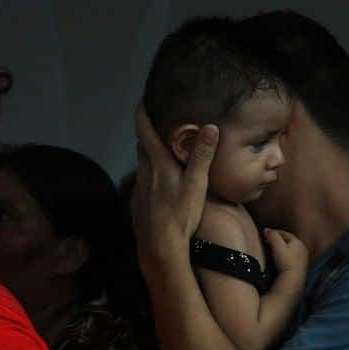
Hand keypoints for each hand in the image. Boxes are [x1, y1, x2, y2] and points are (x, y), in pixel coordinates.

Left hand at [131, 105, 217, 275]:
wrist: (159, 247)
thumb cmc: (180, 214)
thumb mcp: (196, 184)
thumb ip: (202, 156)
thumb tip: (210, 126)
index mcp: (157, 163)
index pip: (144, 131)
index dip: (142, 114)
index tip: (143, 102)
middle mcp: (144, 173)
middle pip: (142, 147)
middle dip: (148, 135)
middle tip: (160, 127)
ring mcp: (139, 190)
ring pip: (142, 166)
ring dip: (150, 158)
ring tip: (164, 155)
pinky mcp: (138, 205)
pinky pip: (143, 184)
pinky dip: (150, 178)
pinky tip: (160, 187)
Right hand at [264, 228, 308, 279]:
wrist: (294, 279)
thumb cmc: (286, 261)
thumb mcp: (277, 246)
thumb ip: (272, 235)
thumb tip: (266, 229)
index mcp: (298, 242)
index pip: (285, 234)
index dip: (275, 232)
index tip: (266, 234)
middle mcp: (303, 248)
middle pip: (289, 242)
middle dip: (279, 240)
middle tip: (269, 242)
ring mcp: (303, 259)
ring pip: (291, 250)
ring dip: (283, 249)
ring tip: (273, 251)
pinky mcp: (302, 267)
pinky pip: (292, 258)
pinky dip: (286, 257)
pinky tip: (281, 260)